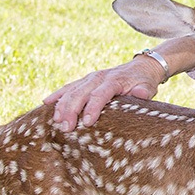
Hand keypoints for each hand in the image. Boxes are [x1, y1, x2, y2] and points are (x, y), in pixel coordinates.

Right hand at [43, 54, 164, 130]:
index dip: (93, 108)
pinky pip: (68, 87)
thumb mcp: (148, 86)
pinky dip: (57, 95)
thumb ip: (144, 91)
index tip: (87, 122)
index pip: (100, 95)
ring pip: (72, 90)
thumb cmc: (144, 81)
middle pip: (81, 93)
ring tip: (56, 121)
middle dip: (72, 110)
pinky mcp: (85, 81)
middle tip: (66, 128)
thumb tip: (140, 93)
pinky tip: (46, 103)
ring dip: (62, 105)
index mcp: (113, 81)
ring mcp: (90, 78)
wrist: (141, 67)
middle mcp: (99, 78)